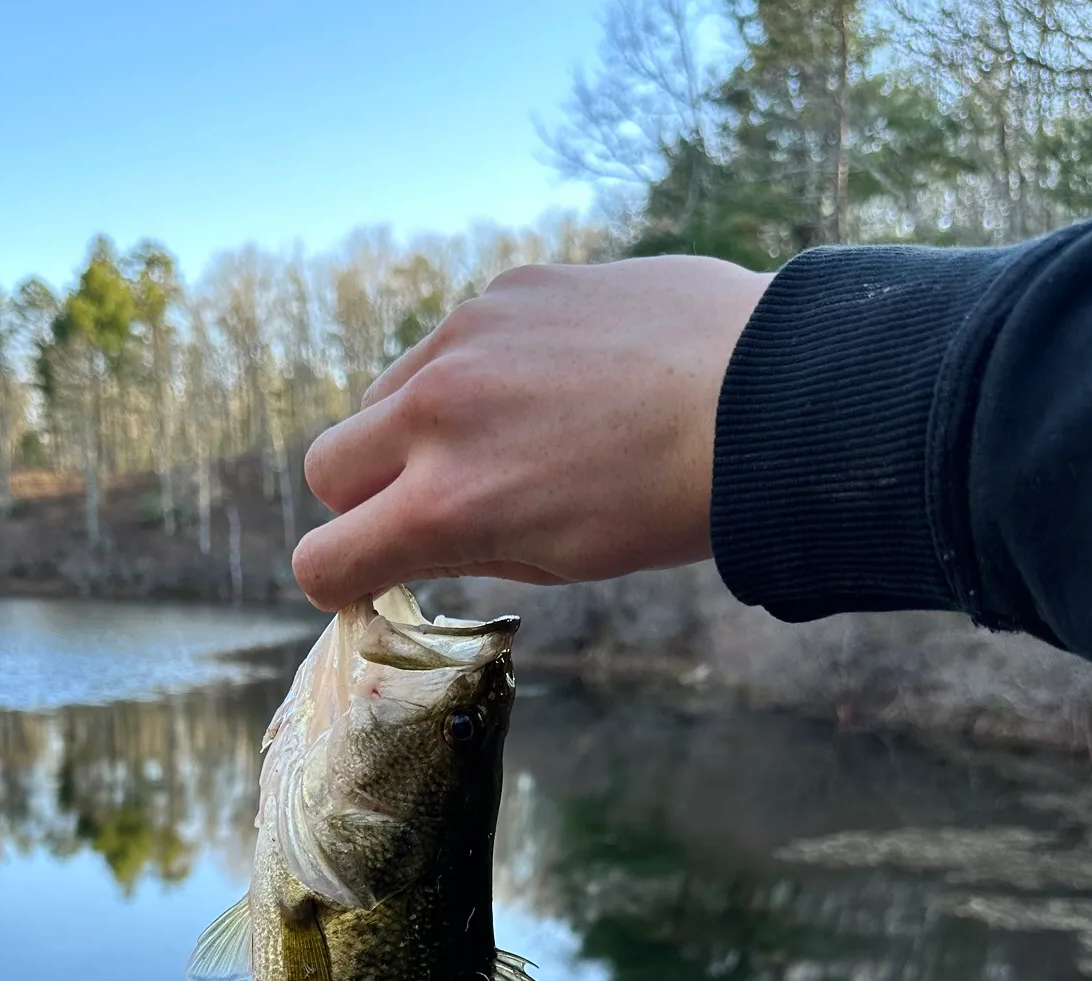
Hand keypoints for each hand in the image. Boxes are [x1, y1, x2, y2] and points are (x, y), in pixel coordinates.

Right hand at [293, 256, 772, 610]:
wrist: (769, 395)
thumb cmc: (669, 503)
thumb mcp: (554, 559)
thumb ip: (460, 545)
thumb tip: (412, 537)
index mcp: (447, 506)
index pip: (322, 559)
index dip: (340, 581)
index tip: (371, 578)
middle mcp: (436, 414)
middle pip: (325, 467)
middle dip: (360, 498)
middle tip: (427, 505)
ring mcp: (465, 338)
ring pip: (381, 395)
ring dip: (411, 428)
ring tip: (500, 438)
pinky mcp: (506, 289)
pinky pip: (449, 341)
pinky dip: (471, 373)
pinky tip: (548, 383)